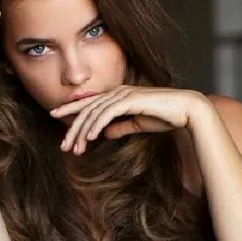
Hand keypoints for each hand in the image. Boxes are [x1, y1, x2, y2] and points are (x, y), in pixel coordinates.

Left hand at [50, 86, 206, 153]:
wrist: (186, 110)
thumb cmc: (165, 116)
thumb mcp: (138, 125)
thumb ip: (121, 127)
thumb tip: (105, 134)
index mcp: (118, 96)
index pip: (89, 104)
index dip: (71, 111)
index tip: (55, 119)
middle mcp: (118, 92)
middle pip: (87, 109)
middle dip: (72, 128)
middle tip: (63, 146)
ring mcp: (124, 94)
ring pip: (94, 113)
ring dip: (82, 132)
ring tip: (74, 148)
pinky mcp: (131, 100)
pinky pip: (107, 113)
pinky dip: (96, 125)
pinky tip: (89, 138)